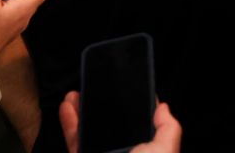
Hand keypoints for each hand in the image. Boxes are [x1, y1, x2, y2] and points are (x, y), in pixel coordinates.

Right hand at [59, 92, 181, 152]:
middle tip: (93, 88)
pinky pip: (74, 142)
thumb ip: (168, 128)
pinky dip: (69, 125)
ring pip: (88, 133)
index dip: (129, 108)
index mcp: (143, 152)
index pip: (136, 127)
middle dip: (100, 108)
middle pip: (109, 128)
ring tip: (75, 93)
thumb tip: (163, 106)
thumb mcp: (165, 149)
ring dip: (81, 112)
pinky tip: (67, 107)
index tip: (121, 88)